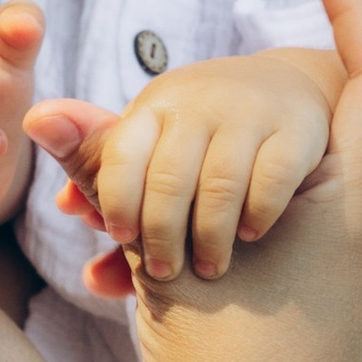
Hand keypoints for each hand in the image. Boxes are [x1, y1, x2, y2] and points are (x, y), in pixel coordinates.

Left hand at [26, 50, 334, 285]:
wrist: (286, 87)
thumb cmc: (203, 134)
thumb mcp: (153, 143)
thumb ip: (105, 178)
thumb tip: (64, 208)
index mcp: (154, 106)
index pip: (121, 152)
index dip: (116, 199)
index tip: (119, 237)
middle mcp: (199, 102)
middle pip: (169, 176)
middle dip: (161, 234)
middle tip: (165, 274)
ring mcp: (251, 112)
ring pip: (220, 183)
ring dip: (210, 236)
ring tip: (210, 270)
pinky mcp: (298, 128)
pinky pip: (273, 179)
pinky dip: (258, 214)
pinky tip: (251, 235)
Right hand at [117, 0, 361, 361]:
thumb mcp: (159, 261)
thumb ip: (115, 178)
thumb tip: (46, 114)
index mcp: (361, 210)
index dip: (358, 7)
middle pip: (323, 142)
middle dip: (252, 130)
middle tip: (194, 118)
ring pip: (308, 202)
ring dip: (243, 194)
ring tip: (175, 224)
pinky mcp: (355, 318)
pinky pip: (307, 251)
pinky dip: (255, 240)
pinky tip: (199, 270)